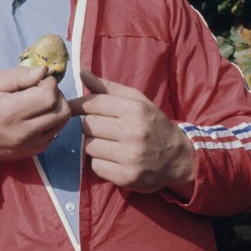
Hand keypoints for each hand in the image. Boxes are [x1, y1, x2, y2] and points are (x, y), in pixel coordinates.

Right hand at [0, 65, 71, 183]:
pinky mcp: (39, 149)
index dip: (48, 83)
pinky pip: (58, 128)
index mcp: (10, 112)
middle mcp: (24, 131)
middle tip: (40, 89)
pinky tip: (37, 113)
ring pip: (63, 119)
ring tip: (40, 100)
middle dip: (56, 93)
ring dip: (57, 105)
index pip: (48, 96)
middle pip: (61, 109)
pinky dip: (52, 117)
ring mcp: (33, 144)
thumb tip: (43, 71)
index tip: (38, 79)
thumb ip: (18, 75)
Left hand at [69, 69, 195, 194]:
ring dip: (94, 144)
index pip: (93, 104)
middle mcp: (133, 132)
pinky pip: (95, 166)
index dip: (78, 104)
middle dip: (90, 126)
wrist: (178, 158)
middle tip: (103, 128)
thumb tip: (81, 72)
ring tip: (110, 144)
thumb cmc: (152, 124)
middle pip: (88, 125)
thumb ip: (107, 88)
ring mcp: (130, 156)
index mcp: (135, 109)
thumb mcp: (136, 101)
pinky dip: (100, 162)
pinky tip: (113, 159)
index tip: (72, 107)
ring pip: (89, 146)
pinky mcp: (127, 177)